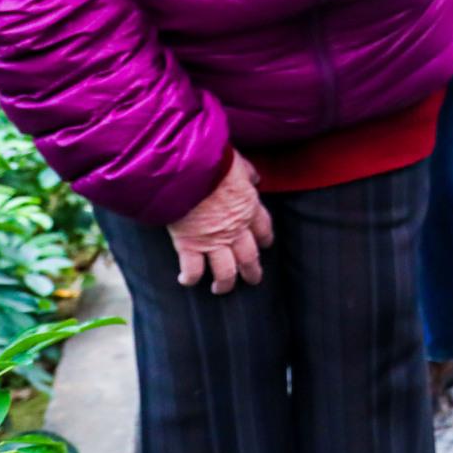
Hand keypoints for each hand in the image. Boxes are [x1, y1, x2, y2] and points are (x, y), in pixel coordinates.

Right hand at [167, 151, 273, 293]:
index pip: (264, 228)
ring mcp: (213, 240)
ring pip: (226, 271)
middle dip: (252, 271)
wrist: (189, 170)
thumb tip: (255, 177)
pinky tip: (186, 281)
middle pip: (250, 256)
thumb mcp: (239, 163)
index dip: (265, 238)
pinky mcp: (190, 245)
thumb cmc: (213, 162)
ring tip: (222, 289)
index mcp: (249, 207)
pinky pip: (193, 270)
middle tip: (253, 279)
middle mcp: (235, 228)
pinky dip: (190, 278)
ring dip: (225, 283)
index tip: (265, 245)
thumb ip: (248, 173)